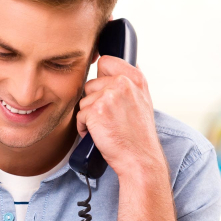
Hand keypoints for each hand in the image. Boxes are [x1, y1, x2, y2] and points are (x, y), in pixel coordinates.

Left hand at [76, 55, 164, 177]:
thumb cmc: (138, 134)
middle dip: (94, 102)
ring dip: (89, 116)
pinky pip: (79, 115)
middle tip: (109, 118)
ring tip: (105, 127)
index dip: (100, 76)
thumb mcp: (142, 100)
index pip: (106, 62)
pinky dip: (83, 127)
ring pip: (83, 100)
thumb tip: (108, 66)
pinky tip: (98, 134)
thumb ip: (127, 83)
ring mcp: (109, 96)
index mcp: (136, 78)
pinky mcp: (95, 110)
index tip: (103, 90)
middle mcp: (123, 83)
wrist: (139, 158)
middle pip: (90, 84)